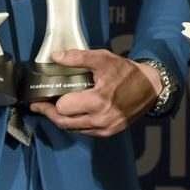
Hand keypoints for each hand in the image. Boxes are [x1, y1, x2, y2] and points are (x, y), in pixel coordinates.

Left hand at [29, 49, 158, 136]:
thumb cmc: (126, 72)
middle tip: (39, 106)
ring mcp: (104, 129)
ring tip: (52, 109)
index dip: (50, 102)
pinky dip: (74, 123)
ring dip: (60, 120)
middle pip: (63, 122)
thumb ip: (78, 58)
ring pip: (72, 129)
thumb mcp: (103, 59)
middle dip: (49, 113)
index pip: (62, 108)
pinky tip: (71, 113)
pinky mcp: (108, 132)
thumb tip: (55, 57)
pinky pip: (84, 131)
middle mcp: (100, 119)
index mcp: (97, 101)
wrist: (150, 88)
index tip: (41, 96)